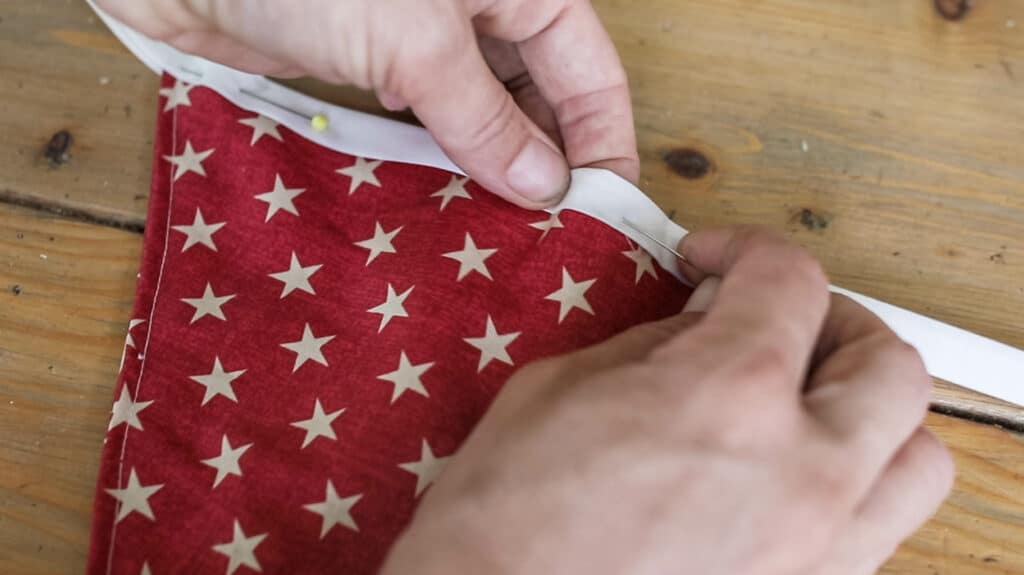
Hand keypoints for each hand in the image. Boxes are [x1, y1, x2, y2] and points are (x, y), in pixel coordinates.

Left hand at [96, 0, 638, 207]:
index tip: (602, 215)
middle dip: (547, 163)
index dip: (602, 143)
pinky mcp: (382, 63)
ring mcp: (431, 36)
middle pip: (543, 95)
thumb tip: (545, 188)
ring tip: (504, 236)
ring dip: (495, 168)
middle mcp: (484, 8)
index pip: (590, 72)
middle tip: (549, 240)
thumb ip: (485, 118)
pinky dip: (443, 158)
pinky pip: (434, 118)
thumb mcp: (417, 43)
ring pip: (488, 111)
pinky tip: (448, 202)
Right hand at [381, 227, 953, 574]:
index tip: (714, 260)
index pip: (792, 281)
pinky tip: (785, 473)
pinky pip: (875, 528)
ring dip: (869, 412)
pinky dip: (851, 483)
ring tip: (808, 403)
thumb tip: (704, 321)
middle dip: (834, 321)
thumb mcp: (562, 388)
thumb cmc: (503, 518)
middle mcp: (801, 474)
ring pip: (915, 458)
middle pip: (888, 365)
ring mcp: (817, 549)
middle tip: (778, 318)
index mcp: (729, 397)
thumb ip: (655, 343)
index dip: (746, 248)